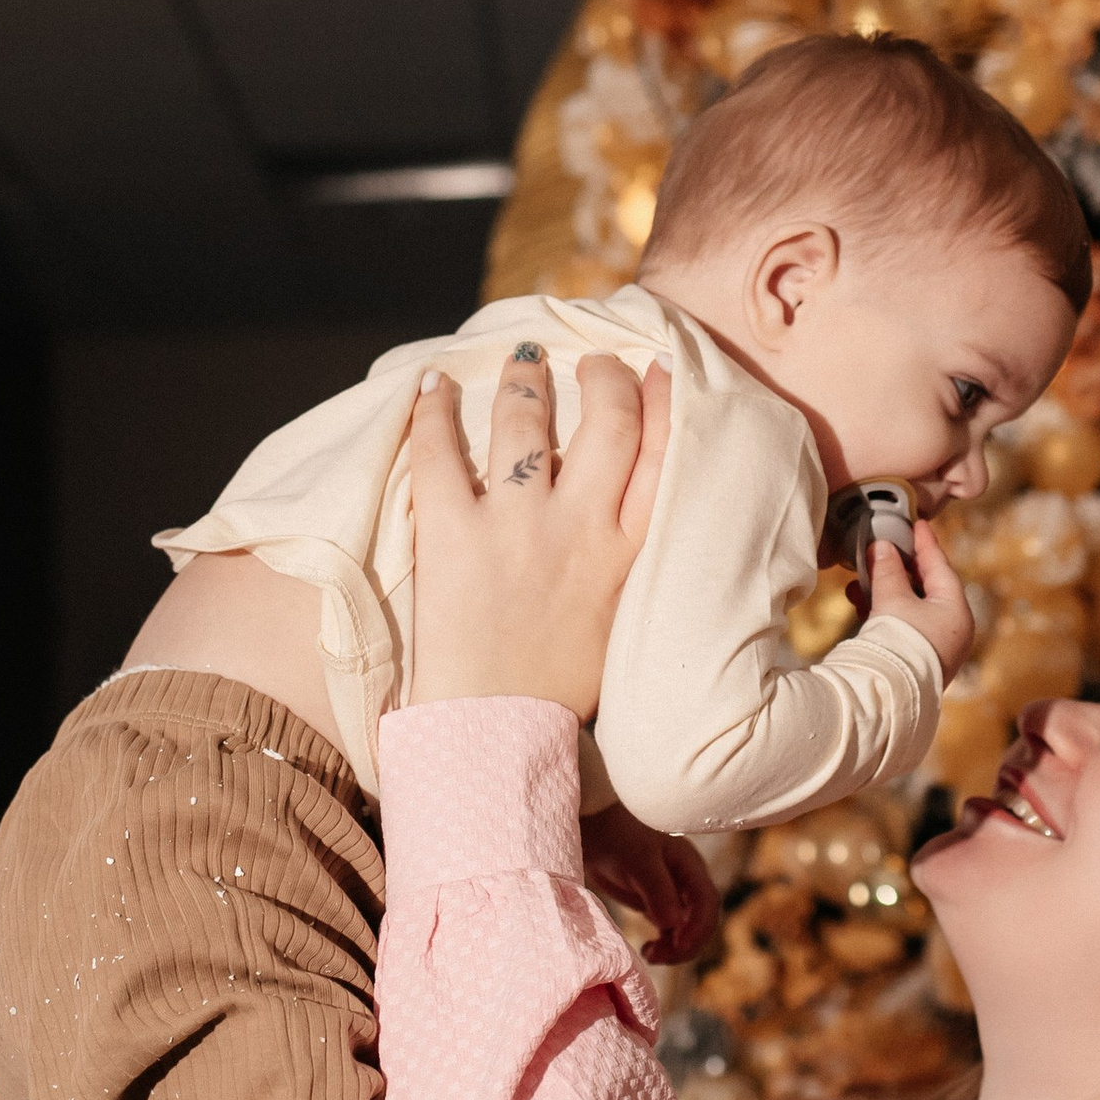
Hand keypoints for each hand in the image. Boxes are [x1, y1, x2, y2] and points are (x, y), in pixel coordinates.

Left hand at [404, 344, 671, 715]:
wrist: (496, 737)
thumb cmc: (559, 691)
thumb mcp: (621, 621)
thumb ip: (625, 563)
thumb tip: (619, 517)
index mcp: (628, 553)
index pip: (664, 453)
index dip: (665, 401)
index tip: (659, 372)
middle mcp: (582, 527)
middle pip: (608, 420)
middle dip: (604, 377)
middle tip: (594, 363)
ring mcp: (517, 526)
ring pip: (528, 421)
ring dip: (525, 380)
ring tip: (523, 361)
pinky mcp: (453, 535)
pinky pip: (440, 453)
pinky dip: (434, 412)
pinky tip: (433, 387)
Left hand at [580, 801, 721, 965]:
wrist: (595, 829)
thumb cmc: (618, 836)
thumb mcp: (639, 861)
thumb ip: (657, 890)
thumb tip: (673, 924)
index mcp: (690, 867)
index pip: (708, 904)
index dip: (699, 929)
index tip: (678, 946)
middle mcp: (687, 883)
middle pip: (702, 922)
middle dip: (687, 944)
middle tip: (659, 956)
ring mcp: (674, 895)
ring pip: (688, 931)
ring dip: (676, 949)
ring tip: (650, 955)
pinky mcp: (658, 905)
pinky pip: (671, 932)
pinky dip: (664, 946)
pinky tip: (648, 950)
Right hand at [862, 519, 976, 687]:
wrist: (889, 695)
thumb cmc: (900, 644)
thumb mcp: (893, 600)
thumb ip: (888, 570)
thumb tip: (882, 547)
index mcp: (956, 612)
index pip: (942, 568)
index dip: (927, 544)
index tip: (917, 525)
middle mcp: (951, 629)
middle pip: (927, 587)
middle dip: (900, 568)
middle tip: (885, 547)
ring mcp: (935, 645)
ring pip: (911, 606)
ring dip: (886, 589)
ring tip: (862, 575)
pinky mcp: (916, 658)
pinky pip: (902, 625)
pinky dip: (883, 610)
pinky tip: (860, 600)